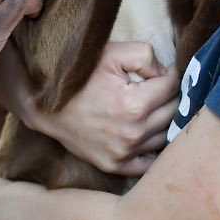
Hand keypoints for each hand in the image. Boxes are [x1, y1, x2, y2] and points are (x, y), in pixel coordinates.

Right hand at [31, 41, 179, 175]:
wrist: (46, 105)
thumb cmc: (79, 77)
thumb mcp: (111, 54)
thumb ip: (145, 55)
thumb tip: (166, 72)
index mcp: (134, 105)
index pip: (172, 86)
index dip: (169, 73)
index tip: (160, 71)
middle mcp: (133, 133)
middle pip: (173, 111)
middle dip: (170, 95)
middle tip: (158, 86)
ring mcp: (124, 153)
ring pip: (166, 135)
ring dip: (164, 120)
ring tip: (152, 106)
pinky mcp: (115, 165)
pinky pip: (149, 163)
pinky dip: (154, 149)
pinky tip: (148, 133)